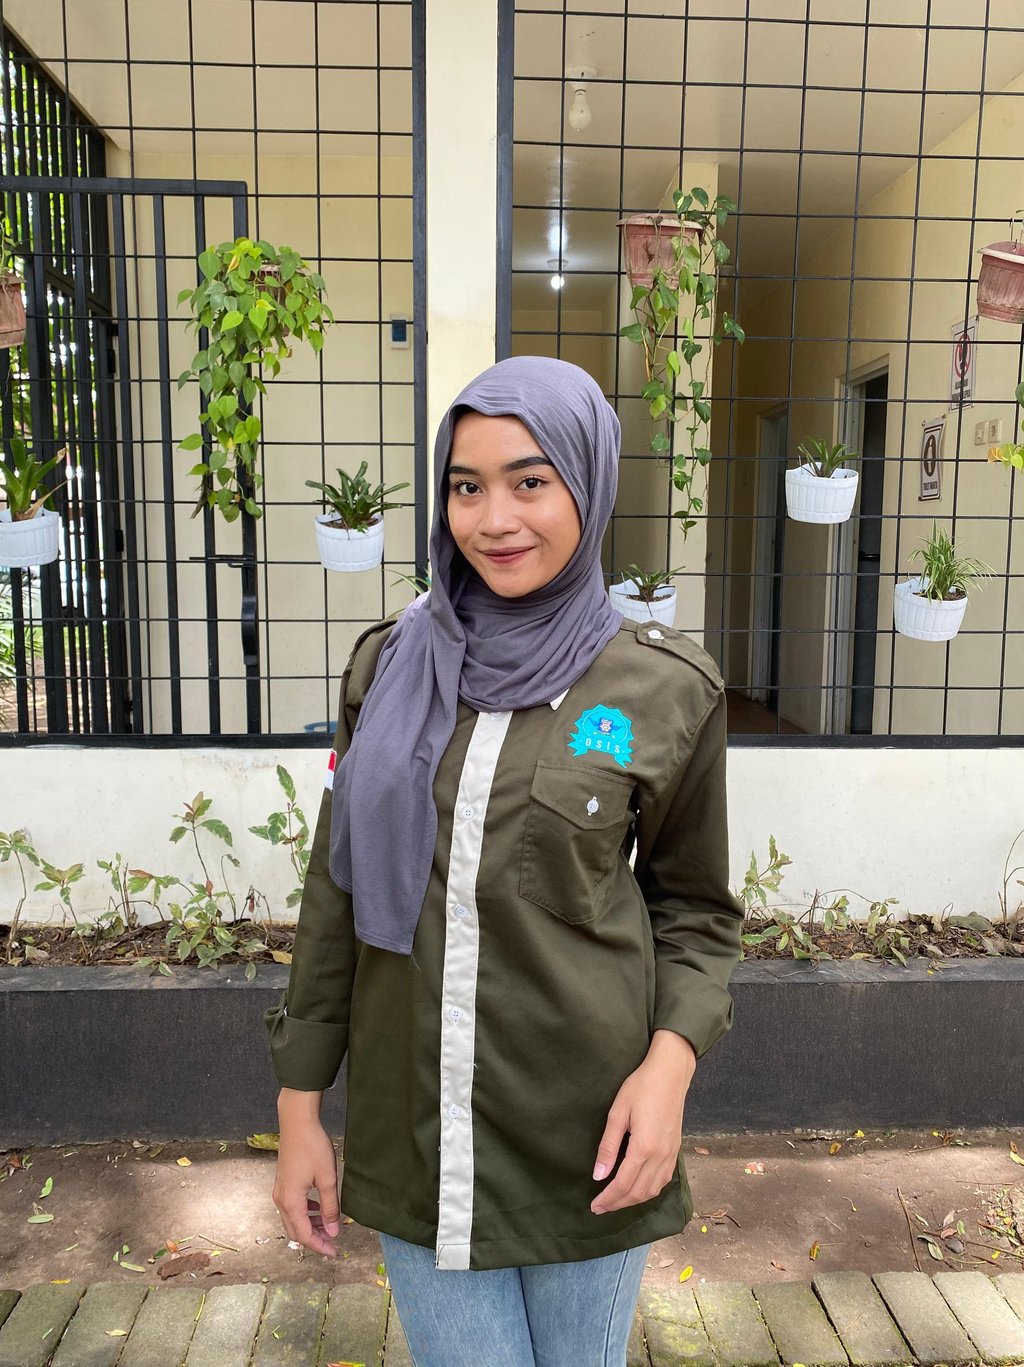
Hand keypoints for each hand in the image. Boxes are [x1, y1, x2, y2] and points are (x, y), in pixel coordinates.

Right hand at [272, 1090, 341, 1257]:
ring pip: (292, 1220)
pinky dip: (305, 1213)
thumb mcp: (327, 1178)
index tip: (335, 1252)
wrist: (297, 1122)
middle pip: (295, 1231)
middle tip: (332, 1244)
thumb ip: (330, 1207)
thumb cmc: (313, 1147)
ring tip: (328, 1226)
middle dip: (313, 1239)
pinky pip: (291, 1207)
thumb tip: (333, 1232)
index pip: (304, 1235)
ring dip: (309, 1226)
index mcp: (290, 1202)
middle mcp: (280, 1200)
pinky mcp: (282, 1183)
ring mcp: (279, 1191)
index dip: (319, 1246)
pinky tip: (318, 1208)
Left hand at [590, 1030, 695, 1214]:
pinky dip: (649, 1190)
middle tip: (600, 1208)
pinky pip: (663, 1180)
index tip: (594, 1206)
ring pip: (653, 1189)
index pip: (623, 1184)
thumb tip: (599, 1175)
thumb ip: (608, 1146)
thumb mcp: (618, 1112)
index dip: (608, 1198)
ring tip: (616, 1201)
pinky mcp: (676, 1149)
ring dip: (634, 1200)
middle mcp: (661, 1155)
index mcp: (644, 1147)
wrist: (671, 1072)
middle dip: (618, 1204)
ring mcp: (671, 1154)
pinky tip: (639, 1188)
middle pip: (639, 1192)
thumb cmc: (641, 1087)